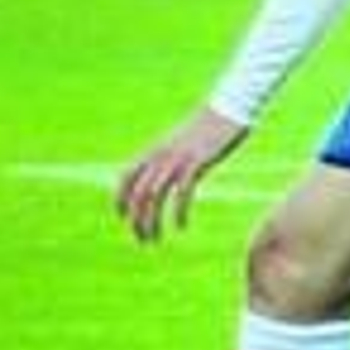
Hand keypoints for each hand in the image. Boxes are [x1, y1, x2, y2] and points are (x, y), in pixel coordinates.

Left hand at [116, 106, 248, 241]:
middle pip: (138, 194)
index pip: (125, 178)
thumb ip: (169, 155)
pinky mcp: (196, 163)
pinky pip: (181, 194)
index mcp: (154, 149)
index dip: (120, 200)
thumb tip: (164, 170)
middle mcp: (161, 155)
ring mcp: (177, 159)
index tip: (123, 219)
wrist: (229, 108)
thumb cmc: (208, 126)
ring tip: (155, 240)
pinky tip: (181, 226)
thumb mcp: (181, 140)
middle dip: (136, 220)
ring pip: (154, 196)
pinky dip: (178, 213)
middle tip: (142, 240)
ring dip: (151, 222)